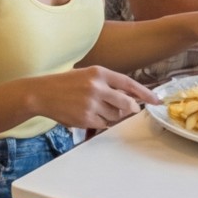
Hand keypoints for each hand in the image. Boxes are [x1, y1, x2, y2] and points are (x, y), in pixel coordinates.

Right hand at [26, 64, 157, 130]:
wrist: (41, 93)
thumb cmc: (65, 84)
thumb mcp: (87, 76)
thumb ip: (108, 84)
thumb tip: (130, 98)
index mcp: (99, 73)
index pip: (129, 84)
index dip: (145, 93)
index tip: (156, 100)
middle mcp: (97, 87)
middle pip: (126, 104)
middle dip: (129, 109)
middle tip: (126, 110)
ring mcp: (91, 103)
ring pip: (115, 116)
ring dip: (111, 115)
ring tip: (95, 108)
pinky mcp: (85, 118)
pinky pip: (103, 124)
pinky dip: (99, 121)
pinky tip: (87, 114)